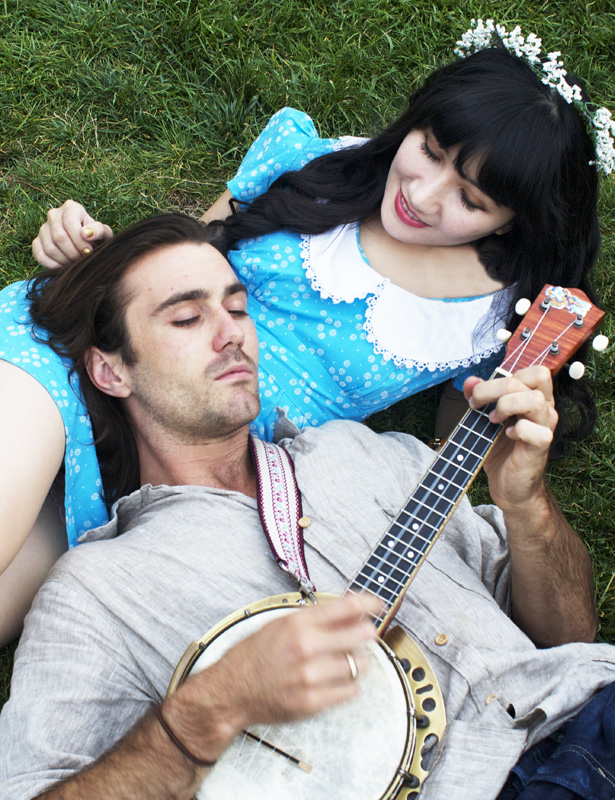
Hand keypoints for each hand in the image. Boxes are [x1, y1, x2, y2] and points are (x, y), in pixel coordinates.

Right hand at [32, 199, 112, 267]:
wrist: (88, 245)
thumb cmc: (96, 238)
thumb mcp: (104, 233)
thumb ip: (99, 231)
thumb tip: (86, 233)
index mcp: (71, 208)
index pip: (69, 222)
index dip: (79, 240)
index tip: (89, 251)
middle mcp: (54, 214)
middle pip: (58, 236)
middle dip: (73, 253)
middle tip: (83, 259)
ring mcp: (43, 228)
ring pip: (49, 248)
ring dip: (65, 260)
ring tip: (76, 263)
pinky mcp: (37, 242)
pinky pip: (40, 255)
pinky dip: (53, 265)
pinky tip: (64, 266)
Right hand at [164, 593, 381, 761]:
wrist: (232, 691)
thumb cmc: (253, 656)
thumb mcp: (279, 625)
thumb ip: (312, 618)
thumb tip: (347, 610)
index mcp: (297, 624)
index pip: (344, 607)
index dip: (366, 603)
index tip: (377, 603)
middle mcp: (306, 647)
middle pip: (359, 635)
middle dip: (366, 633)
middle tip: (365, 633)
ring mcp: (310, 676)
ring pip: (358, 665)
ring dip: (357, 662)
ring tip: (345, 660)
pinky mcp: (312, 702)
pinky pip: (349, 691)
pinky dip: (350, 685)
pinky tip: (338, 680)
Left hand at [463, 365, 557, 511]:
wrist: (510, 487)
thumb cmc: (500, 452)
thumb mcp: (484, 421)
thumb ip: (478, 398)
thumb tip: (469, 380)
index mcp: (533, 399)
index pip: (534, 371)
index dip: (504, 376)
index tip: (480, 394)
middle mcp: (544, 410)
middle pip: (530, 379)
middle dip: (494, 388)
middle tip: (477, 405)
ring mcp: (545, 427)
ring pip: (535, 400)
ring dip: (507, 405)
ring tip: (493, 421)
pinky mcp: (541, 447)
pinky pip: (536, 430)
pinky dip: (517, 430)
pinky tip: (507, 436)